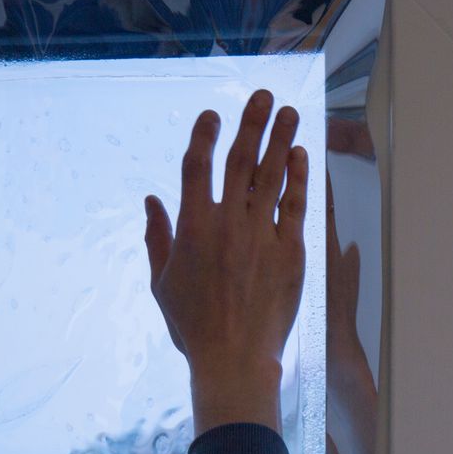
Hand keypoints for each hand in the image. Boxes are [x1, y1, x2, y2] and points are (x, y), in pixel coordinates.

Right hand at [144, 90, 307, 434]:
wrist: (234, 357)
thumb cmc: (193, 326)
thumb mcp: (162, 281)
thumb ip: (156, 237)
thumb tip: (151, 201)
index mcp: (191, 226)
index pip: (197, 165)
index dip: (204, 135)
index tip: (213, 115)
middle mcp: (227, 223)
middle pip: (240, 159)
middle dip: (252, 123)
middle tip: (264, 96)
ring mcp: (260, 235)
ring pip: (272, 175)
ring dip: (281, 139)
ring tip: (289, 113)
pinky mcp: (290, 253)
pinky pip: (295, 206)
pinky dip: (298, 179)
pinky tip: (301, 157)